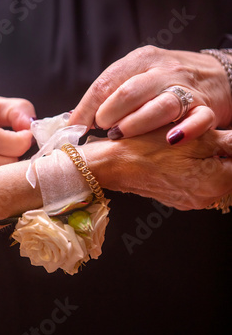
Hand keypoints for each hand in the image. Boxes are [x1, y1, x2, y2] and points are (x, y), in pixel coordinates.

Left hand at [70, 46, 231, 144]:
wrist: (216, 75)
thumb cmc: (167, 79)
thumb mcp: (138, 74)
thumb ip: (111, 92)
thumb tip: (75, 118)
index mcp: (141, 60)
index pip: (107, 82)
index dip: (86, 107)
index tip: (74, 127)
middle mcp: (163, 71)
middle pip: (130, 92)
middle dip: (109, 113)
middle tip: (102, 129)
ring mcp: (186, 89)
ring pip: (161, 106)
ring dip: (137, 123)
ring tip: (122, 135)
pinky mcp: (206, 108)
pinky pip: (198, 120)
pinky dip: (186, 130)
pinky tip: (171, 140)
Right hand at [84, 127, 231, 209]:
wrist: (114, 164)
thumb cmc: (151, 147)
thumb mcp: (197, 137)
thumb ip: (229, 142)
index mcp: (217, 183)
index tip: (220, 136)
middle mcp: (207, 197)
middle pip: (228, 170)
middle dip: (223, 152)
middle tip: (207, 134)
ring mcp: (190, 200)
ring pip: (212, 175)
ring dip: (209, 159)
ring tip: (193, 141)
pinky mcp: (176, 197)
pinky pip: (195, 181)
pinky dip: (193, 167)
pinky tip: (180, 154)